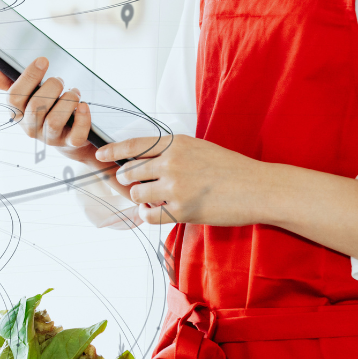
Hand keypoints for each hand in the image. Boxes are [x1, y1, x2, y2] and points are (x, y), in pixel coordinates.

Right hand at [0, 57, 99, 167]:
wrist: (66, 135)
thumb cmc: (45, 108)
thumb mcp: (27, 95)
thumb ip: (10, 83)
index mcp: (17, 114)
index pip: (14, 97)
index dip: (29, 76)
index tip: (43, 60)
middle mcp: (31, 128)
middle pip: (36, 106)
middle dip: (52, 86)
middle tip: (61, 80)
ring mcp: (50, 138)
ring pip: (54, 120)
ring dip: (68, 100)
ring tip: (74, 92)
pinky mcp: (70, 143)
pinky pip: (76, 135)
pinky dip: (83, 118)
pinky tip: (84, 105)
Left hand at [97, 134, 268, 226]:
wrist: (258, 188)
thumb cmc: (230, 169)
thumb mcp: (199, 149)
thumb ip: (172, 153)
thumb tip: (143, 163)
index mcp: (176, 143)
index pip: (134, 145)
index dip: (113, 151)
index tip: (99, 156)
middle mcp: (172, 162)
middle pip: (130, 171)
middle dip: (128, 180)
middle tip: (134, 184)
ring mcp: (176, 186)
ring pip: (136, 193)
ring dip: (140, 198)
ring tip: (153, 198)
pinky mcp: (182, 209)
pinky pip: (148, 214)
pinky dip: (147, 214)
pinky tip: (156, 210)